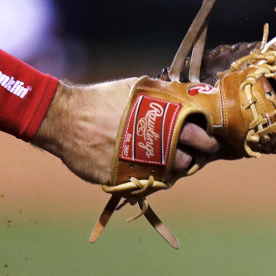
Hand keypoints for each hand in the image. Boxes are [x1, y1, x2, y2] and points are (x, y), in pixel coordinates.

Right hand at [32, 79, 219, 184]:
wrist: (66, 119)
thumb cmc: (101, 100)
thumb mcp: (135, 90)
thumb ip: (162, 95)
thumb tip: (186, 94)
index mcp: (164, 122)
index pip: (198, 135)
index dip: (207, 140)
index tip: (209, 141)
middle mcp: (155, 147)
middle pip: (188, 160)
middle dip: (193, 158)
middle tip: (193, 155)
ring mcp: (139, 166)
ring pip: (169, 176)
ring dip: (172, 170)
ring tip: (168, 162)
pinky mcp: (123, 180)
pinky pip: (144, 185)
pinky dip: (149, 178)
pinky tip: (147, 169)